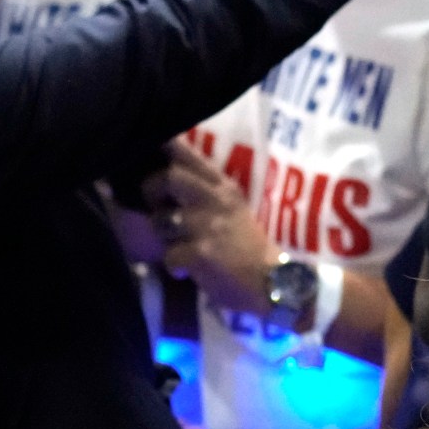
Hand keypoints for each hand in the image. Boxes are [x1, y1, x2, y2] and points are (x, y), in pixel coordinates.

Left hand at [147, 139, 272, 316]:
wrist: (275, 281)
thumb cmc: (248, 247)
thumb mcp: (232, 208)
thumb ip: (204, 190)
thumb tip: (165, 179)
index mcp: (222, 186)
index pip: (187, 154)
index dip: (164, 148)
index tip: (154, 153)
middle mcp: (215, 200)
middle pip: (169, 177)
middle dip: (154, 192)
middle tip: (161, 210)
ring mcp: (209, 225)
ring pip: (162, 219)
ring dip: (163, 236)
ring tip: (177, 245)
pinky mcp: (203, 253)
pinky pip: (170, 256)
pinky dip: (174, 266)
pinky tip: (186, 270)